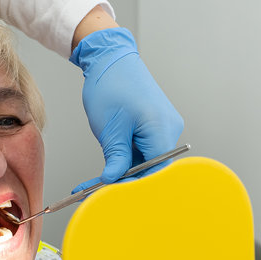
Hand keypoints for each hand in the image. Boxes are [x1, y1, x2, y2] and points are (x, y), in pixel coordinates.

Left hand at [70, 26, 183, 190]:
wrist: (110, 59)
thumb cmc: (111, 86)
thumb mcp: (111, 129)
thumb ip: (116, 160)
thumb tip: (114, 183)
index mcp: (162, 130)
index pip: (156, 172)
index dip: (136, 189)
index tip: (113, 200)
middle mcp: (168, 130)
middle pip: (152, 169)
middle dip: (125, 183)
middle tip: (98, 195)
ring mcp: (161, 128)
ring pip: (144, 162)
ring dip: (121, 173)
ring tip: (92, 185)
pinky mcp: (152, 127)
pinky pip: (140, 151)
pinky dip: (123, 161)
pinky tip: (104, 172)